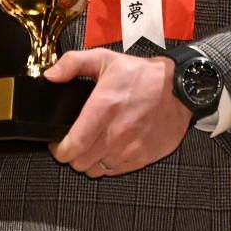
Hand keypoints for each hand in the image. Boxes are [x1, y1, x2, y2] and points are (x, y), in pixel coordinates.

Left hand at [46, 49, 191, 176]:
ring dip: (89, 161)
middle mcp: (115, 133)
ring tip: (91, 146)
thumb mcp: (104, 59)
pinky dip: (107, 164)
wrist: (179, 88)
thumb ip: (72, 63)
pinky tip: (109, 148)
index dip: (59, 149)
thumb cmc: (143, 75)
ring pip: (96, 170)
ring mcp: (130, 148)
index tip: (57, 143)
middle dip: (72, 154)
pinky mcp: (142, 157)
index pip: (72, 146)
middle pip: (80, 162)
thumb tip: (50, 75)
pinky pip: (115, 171)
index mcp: (103, 108)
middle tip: (74, 142)